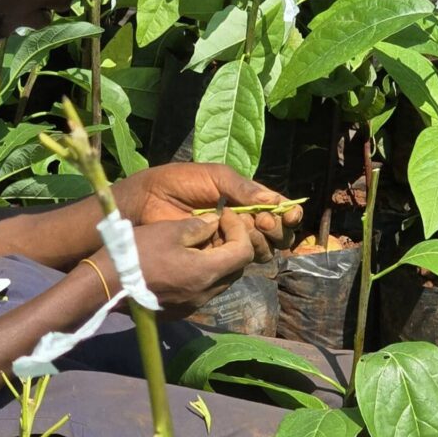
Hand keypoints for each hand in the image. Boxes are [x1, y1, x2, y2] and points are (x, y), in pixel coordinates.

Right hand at [91, 209, 253, 318]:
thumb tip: (215, 223)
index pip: (244, 252)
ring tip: (198, 242)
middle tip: (214, 227)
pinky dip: (202, 274)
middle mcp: (205, 295)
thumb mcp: (168, 231)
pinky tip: (184, 261)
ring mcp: (192, 306)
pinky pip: (202, 291)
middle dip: (231, 244)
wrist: (104, 287)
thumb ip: (198, 226)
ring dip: (217, 260)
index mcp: (206, 273)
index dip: (239, 230)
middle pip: (235, 269)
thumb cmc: (137, 253)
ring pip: (220, 281)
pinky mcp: (179, 312)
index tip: (223, 215)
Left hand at [113, 163, 302, 261]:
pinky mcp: (216, 257)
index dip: (288, 213)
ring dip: (264, 240)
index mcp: (245, 198)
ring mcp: (231, 240)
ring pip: (264, 249)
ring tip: (250, 229)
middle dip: (278, 228)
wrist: (148, 201)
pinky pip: (241, 260)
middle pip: (277, 233)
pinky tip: (236, 241)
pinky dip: (246, 252)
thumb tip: (274, 201)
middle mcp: (243, 221)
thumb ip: (243, 188)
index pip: (278, 209)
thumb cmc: (179, 182)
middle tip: (262, 221)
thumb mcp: (215, 176)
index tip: (289, 214)